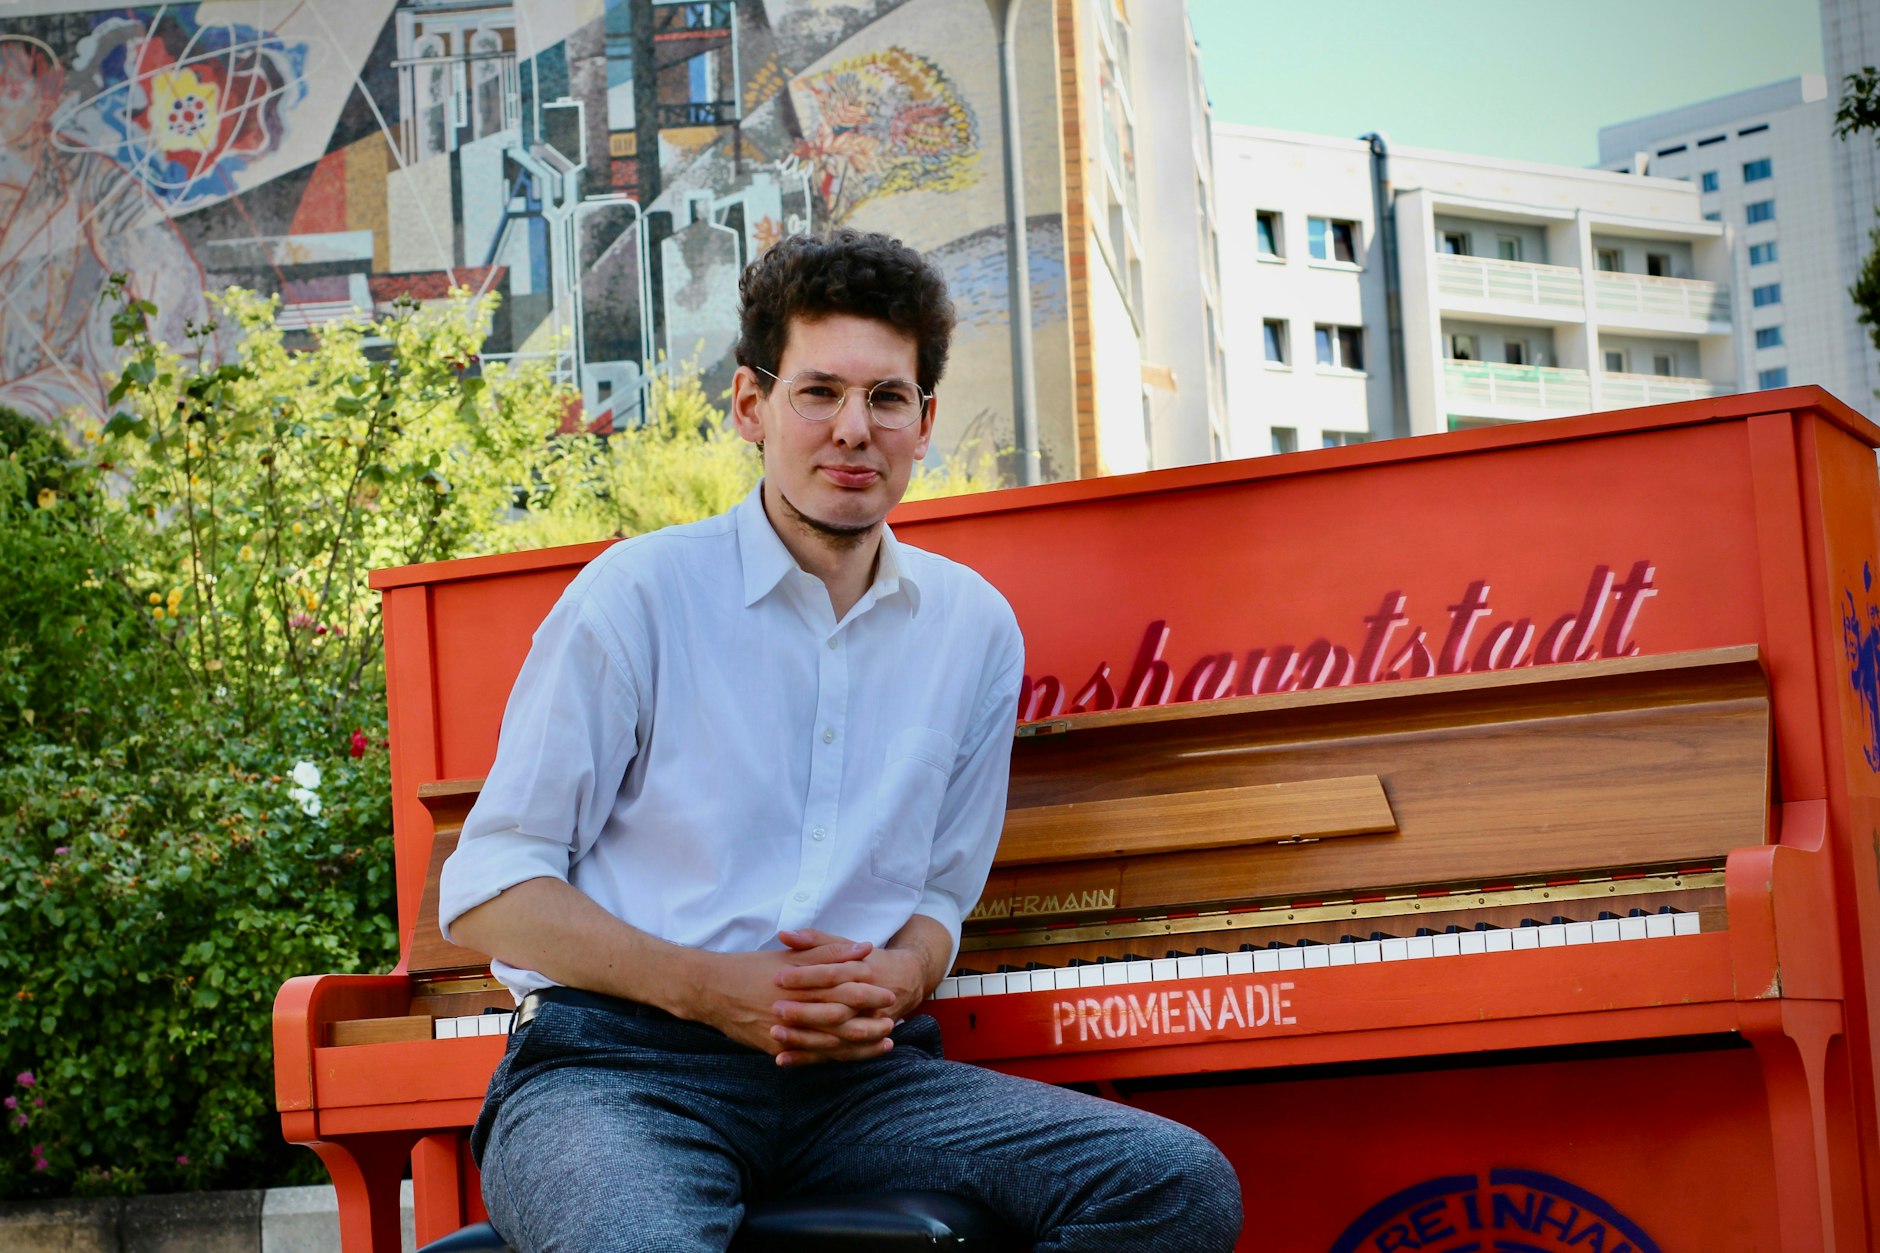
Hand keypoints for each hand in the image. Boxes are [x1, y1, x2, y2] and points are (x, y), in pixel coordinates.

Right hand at [678, 934, 895, 1064]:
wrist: (710, 989)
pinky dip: (832, 1057)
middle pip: (838, 1016)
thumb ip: (827, 952)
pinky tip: (850, 1057)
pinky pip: (809, 1056)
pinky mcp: (774, 1047)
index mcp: (798, 982)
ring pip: (828, 1041)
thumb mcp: (788, 955)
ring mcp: (783, 1031)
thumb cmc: (750, 967)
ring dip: (858, 1043)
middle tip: (892, 1021)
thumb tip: (863, 948)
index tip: (887, 992)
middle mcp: (793, 1007)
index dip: (866, 991)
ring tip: (882, 1042)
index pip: (840, 987)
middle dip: (868, 1020)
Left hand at [769, 928, 928, 1064]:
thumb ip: (814, 940)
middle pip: (834, 1009)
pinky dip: (807, 1059)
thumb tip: (784, 935)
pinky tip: (782, 1060)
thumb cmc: (866, 960)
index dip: (804, 976)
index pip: (831, 974)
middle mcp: (866, 1001)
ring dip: (804, 1039)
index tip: (777, 977)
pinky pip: (833, 1055)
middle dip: (804, 1011)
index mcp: (861, 971)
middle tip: (775, 1008)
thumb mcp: (844, 944)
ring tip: (775, 1034)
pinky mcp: (859, 1043)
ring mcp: (866, 1025)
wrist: (905, 981)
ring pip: (835, 1037)